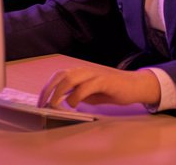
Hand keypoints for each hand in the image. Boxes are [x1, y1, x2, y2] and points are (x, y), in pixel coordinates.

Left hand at [37, 65, 159, 109]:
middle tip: (42, 104)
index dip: (47, 87)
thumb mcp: (91, 94)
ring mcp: (94, 74)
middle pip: (61, 75)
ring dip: (59, 92)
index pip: (59, 76)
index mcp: (81, 73)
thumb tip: (62, 101)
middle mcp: (85, 70)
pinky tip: (73, 104)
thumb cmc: (112, 90)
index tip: (40, 101)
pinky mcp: (104, 80)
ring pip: (71, 78)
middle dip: (49, 89)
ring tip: (53, 104)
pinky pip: (86, 86)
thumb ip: (77, 95)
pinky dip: (76, 95)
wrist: (135, 86)